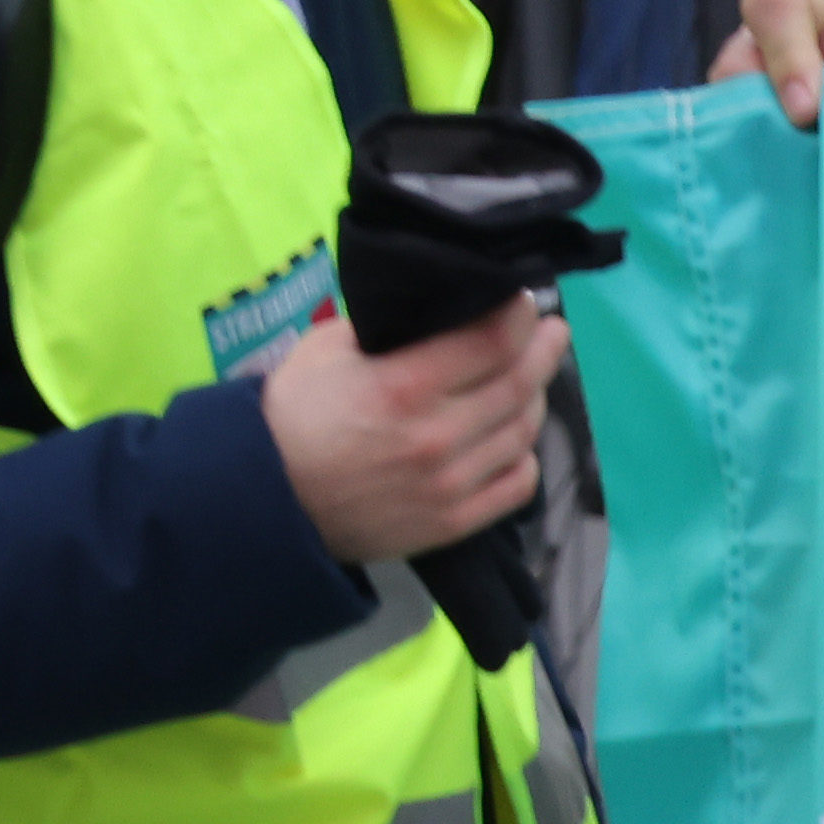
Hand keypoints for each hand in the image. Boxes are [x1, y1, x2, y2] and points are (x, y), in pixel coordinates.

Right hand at [257, 293, 559, 562]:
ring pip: (523, 433)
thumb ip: (385, 330)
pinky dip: (526, 454)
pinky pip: (517, 484)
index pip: (489, 343)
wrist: (270, 496)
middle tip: (554, 331)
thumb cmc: (294, 411)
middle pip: (518, 385)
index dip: (518, 317)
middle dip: (544, 350)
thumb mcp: (325, 349)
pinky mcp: (455, 522)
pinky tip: (515, 436)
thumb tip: (436, 314)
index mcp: (402, 386)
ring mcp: (451, 484)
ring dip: (535, 398)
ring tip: (530, 380)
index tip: (525, 301)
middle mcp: (437, 436)